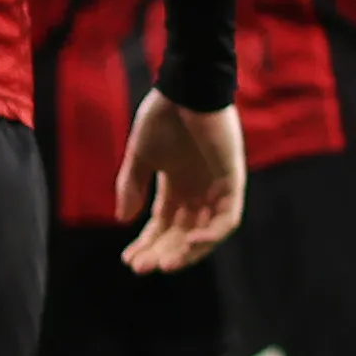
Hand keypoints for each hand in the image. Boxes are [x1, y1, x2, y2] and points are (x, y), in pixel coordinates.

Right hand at [118, 95, 246, 269]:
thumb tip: (122, 220)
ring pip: (206, 234)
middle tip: (141, 268)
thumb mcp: (141, 155)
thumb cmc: (164, 114)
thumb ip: (131, 186)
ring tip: (164, 264)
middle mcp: (199, 190)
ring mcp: (217, 187)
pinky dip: (211, 235)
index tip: (129, 260)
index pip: (163, 225)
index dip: (147, 244)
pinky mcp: (233, 181)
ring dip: (186, 251)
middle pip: (182, 234)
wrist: (186, 86)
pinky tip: (189, 243)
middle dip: (162, 252)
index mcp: (177, 184)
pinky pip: (227, 218)